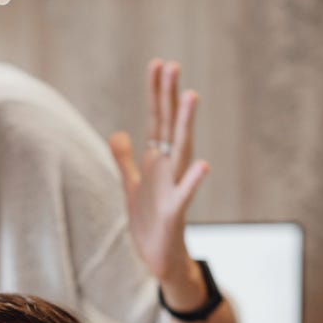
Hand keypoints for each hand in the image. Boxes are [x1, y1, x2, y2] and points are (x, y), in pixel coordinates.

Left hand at [109, 59, 207, 285]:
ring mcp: (175, 188)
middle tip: (173, 65)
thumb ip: (125, 159)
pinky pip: (187, 193)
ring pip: (182, 151)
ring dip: (187, 124)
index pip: (157, 119)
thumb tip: (118, 133)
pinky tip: (204, 164)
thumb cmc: (149, 221)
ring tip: (192, 95)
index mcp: (157, 160)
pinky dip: (195, 180)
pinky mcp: (176, 212)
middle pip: (170, 126)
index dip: (156, 93)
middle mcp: (169, 168)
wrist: (159, 259)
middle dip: (171, 96)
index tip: (158, 63)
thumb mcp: (132, 185)